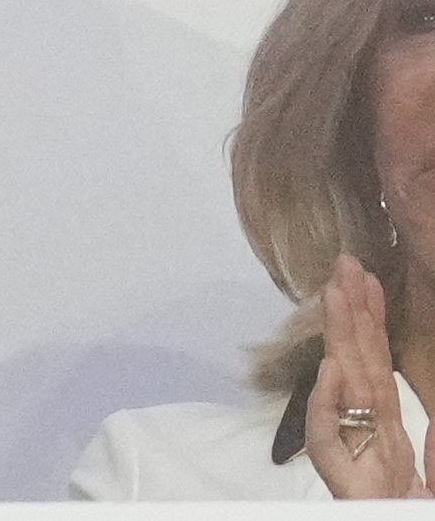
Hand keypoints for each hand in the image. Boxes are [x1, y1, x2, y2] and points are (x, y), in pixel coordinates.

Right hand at [306, 254, 423, 495]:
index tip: (369, 278)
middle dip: (352, 316)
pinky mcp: (352, 490)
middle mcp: (373, 446)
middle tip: (347, 262)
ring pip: (348, 396)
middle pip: (360, 372)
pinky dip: (332, 407)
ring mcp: (362, 467)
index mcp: (391, 443)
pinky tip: (334, 372)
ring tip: (335, 293)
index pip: (381, 372)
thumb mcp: (428, 481)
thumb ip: (431, 449)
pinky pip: (337, 444)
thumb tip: (417, 409)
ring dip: (341, 342)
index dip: (373, 325)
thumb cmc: (403, 508)